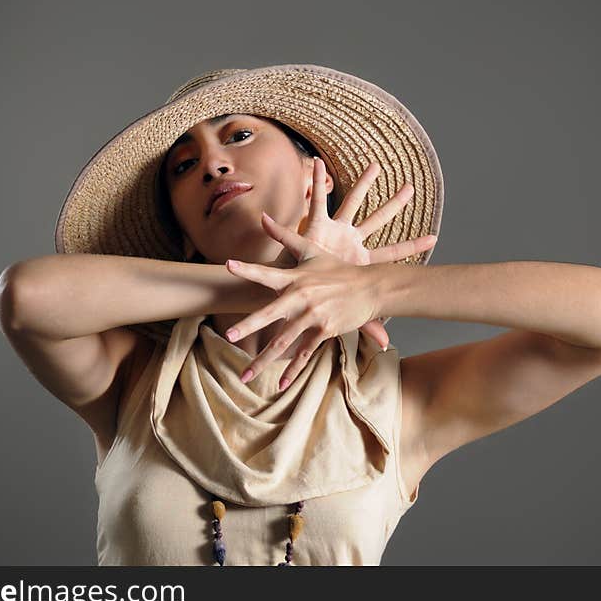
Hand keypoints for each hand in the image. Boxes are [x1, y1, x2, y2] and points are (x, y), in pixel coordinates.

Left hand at [224, 249, 382, 389]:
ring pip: (284, 341)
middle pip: (271, 314)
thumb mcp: (311, 250)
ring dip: (263, 361)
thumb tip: (261, 216)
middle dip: (250, 326)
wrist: (371, 287)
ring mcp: (313, 316)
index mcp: (296, 279)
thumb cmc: (339, 268)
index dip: (248, 269)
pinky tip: (280, 384)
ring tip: (245, 375)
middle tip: (231, 336)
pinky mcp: (324, 331)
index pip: (268, 273)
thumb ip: (284, 235)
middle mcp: (302, 298)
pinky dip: (293, 370)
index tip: (229, 266)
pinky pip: (305, 353)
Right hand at [259, 157, 435, 348]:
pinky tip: (318, 166)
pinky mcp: (316, 227)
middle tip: (411, 188)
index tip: (435, 239)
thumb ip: (367, 324)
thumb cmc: (317, 297)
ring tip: (374, 166)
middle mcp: (351, 241)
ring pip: (351, 203)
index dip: (412, 246)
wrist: (289, 291)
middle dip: (393, 205)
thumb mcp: (344, 309)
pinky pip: (317, 202)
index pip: (392, 252)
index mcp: (360, 260)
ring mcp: (335, 231)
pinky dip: (317, 184)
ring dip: (361, 184)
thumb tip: (386, 344)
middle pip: (377, 220)